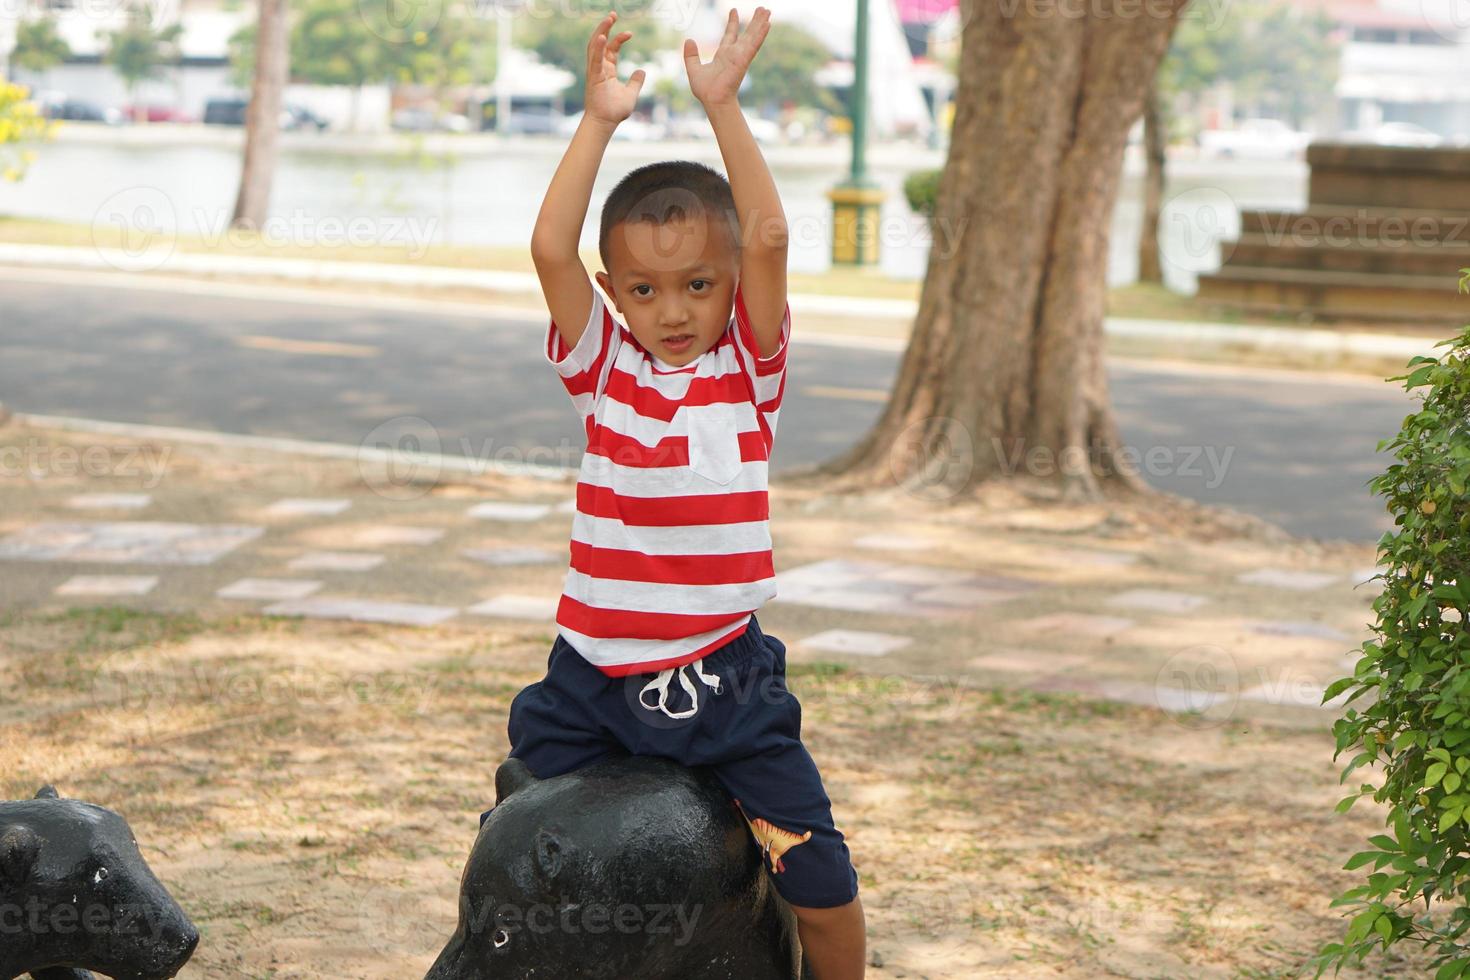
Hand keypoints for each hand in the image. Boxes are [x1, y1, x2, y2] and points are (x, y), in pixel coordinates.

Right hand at [584, 12, 646, 126]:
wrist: (605, 123)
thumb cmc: (614, 111)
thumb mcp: (630, 94)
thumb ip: (635, 82)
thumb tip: (642, 71)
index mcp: (607, 70)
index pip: (612, 49)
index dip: (619, 38)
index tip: (629, 33)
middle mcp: (599, 68)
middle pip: (601, 42)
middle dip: (606, 27)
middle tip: (613, 14)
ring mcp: (595, 72)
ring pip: (596, 47)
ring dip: (602, 31)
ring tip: (609, 19)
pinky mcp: (594, 78)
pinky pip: (595, 60)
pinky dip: (599, 48)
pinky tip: (603, 37)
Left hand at [683, 6, 770, 108]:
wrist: (712, 100)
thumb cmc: (705, 90)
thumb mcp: (694, 69)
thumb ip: (691, 55)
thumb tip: (689, 40)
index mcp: (723, 55)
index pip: (730, 35)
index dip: (732, 23)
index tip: (734, 11)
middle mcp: (734, 54)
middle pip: (746, 33)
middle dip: (753, 21)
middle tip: (761, 9)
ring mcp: (740, 56)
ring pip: (752, 36)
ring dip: (760, 23)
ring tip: (767, 11)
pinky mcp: (744, 60)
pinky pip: (753, 44)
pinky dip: (760, 34)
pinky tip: (767, 24)